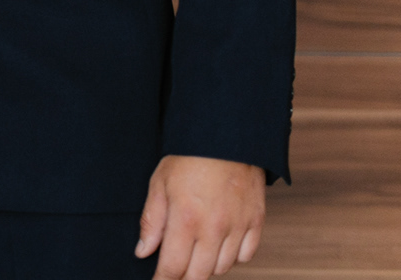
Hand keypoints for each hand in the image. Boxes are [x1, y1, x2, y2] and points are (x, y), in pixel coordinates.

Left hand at [137, 156, 265, 277]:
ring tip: (196, 252)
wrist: (226, 135)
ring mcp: (238, 226)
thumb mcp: (159, 184)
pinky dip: (233, 256)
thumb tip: (143, 252)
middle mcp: (213, 228)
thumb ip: (152, 221)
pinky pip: (246, 255)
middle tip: (175, 270)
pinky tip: (221, 245)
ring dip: (207, 267)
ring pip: (223, 268)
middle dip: (183, 277)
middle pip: (198, 275)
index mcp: (185, 219)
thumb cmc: (188, 157)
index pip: (173, 268)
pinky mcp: (256, 221)